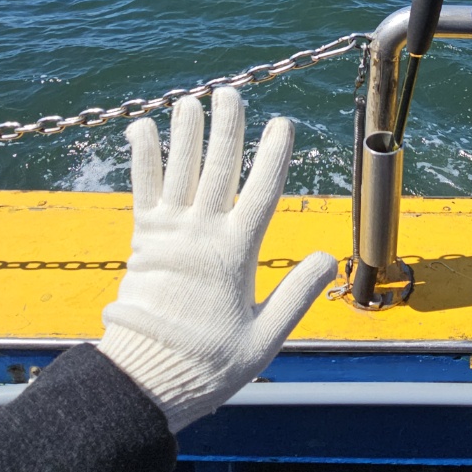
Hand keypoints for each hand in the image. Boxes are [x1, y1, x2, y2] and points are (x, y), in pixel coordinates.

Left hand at [98, 87, 336, 434]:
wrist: (147, 377)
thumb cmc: (210, 363)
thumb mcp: (266, 336)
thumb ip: (298, 294)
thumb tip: (332, 258)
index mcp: (237, 253)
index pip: (262, 191)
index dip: (274, 155)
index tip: (284, 123)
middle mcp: (203, 234)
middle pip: (219, 168)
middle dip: (228, 128)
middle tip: (231, 93)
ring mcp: (169, 234)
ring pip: (181, 170)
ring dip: (186, 132)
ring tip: (191, 100)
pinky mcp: (142, 240)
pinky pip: (142, 189)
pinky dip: (142, 157)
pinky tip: (140, 127)